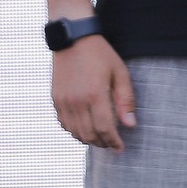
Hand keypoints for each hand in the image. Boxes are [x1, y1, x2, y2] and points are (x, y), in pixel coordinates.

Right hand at [51, 35, 135, 150]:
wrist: (73, 39)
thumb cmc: (101, 54)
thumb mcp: (120, 73)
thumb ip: (125, 100)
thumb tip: (130, 125)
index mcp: (95, 95)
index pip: (105, 129)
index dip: (113, 142)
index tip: (120, 148)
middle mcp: (77, 101)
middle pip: (89, 135)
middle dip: (102, 143)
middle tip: (112, 144)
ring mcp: (63, 102)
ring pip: (75, 133)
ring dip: (88, 140)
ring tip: (100, 139)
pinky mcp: (55, 100)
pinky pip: (64, 124)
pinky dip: (75, 131)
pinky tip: (85, 129)